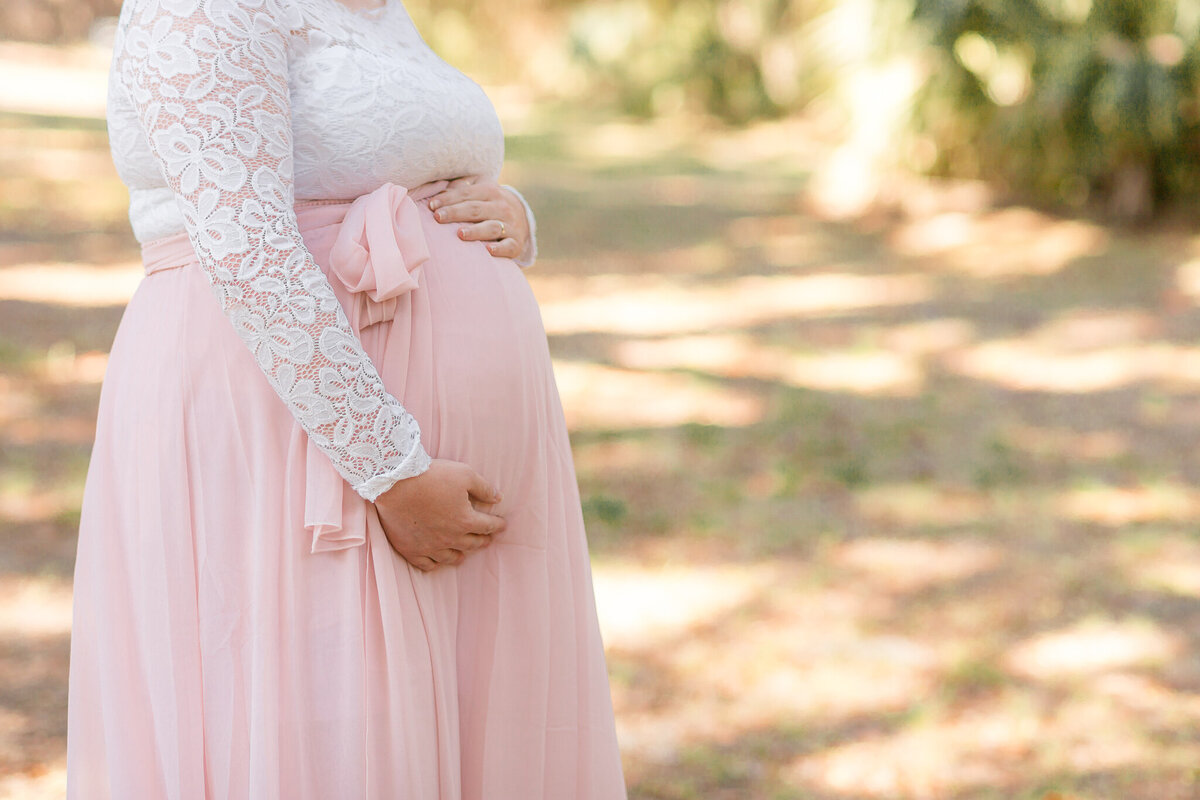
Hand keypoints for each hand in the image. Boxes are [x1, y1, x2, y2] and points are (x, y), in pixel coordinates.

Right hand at [374, 459, 506, 571]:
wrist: (395, 482)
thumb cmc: (431, 476)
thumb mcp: (464, 474)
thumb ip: (484, 488)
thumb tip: (498, 498)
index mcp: (465, 520)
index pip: (487, 526)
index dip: (497, 525)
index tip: (502, 525)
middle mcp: (450, 538)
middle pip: (472, 543)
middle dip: (483, 540)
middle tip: (487, 539)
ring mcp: (430, 546)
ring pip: (451, 557)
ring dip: (461, 554)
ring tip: (464, 553)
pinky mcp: (410, 549)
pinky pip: (427, 564)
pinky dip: (435, 563)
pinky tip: (438, 561)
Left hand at [428, 177, 529, 259]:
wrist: (522, 218)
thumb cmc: (490, 204)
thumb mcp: (480, 191)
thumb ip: (461, 188)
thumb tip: (438, 186)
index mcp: (490, 191)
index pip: (467, 194)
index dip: (449, 199)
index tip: (431, 205)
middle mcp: (502, 207)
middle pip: (476, 209)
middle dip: (456, 213)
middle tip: (438, 217)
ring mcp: (510, 226)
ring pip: (491, 227)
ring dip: (475, 231)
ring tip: (459, 234)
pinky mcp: (515, 244)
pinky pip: (508, 246)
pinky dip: (499, 249)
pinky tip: (488, 250)